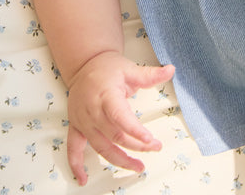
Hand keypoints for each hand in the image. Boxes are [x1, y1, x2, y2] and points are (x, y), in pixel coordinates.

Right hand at [65, 50, 174, 184]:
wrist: (84, 65)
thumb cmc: (107, 68)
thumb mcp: (130, 68)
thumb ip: (150, 74)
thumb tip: (171, 70)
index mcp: (106, 95)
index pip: (120, 116)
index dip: (134, 129)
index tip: (149, 139)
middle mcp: (93, 110)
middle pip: (115, 135)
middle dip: (137, 145)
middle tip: (155, 147)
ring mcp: (83, 121)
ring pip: (101, 147)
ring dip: (119, 160)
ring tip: (138, 166)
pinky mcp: (77, 127)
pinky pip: (73, 149)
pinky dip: (76, 165)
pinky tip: (83, 178)